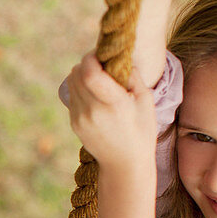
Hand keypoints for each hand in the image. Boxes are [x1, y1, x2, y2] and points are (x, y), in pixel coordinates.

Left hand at [66, 52, 155, 170]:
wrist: (124, 163)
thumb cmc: (141, 130)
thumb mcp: (146, 101)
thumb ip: (132, 76)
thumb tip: (120, 56)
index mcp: (113, 104)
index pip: (89, 73)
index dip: (91, 58)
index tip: (100, 54)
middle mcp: (93, 111)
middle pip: (76, 74)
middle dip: (86, 63)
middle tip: (100, 63)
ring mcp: (80, 118)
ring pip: (71, 83)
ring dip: (81, 74)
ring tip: (97, 77)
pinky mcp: (74, 123)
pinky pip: (71, 96)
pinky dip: (79, 88)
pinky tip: (94, 92)